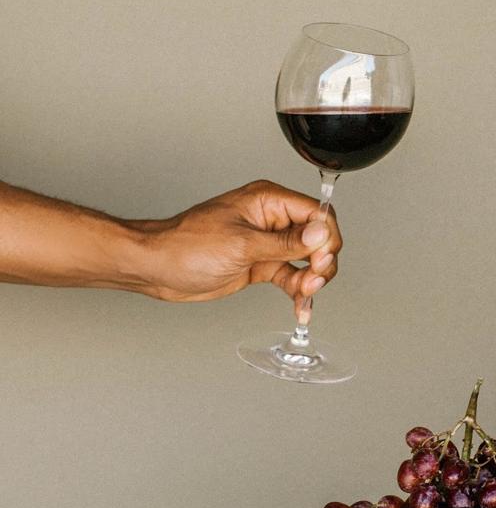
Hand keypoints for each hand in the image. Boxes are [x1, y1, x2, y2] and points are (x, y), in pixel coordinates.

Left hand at [135, 180, 342, 302]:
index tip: (321, 261)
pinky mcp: (260, 265)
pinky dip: (298, 292)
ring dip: (311, 280)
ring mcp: (266, 244)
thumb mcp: (242, 245)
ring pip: (307, 261)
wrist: (158, 268)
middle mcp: (270, 220)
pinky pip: (291, 277)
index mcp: (267, 201)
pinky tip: (300, 306)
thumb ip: (285, 243)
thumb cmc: (186, 246)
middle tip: (311, 281)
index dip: (325, 238)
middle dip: (320, 262)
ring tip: (303, 296)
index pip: (316, 213)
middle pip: (317, 238)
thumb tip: (320, 234)